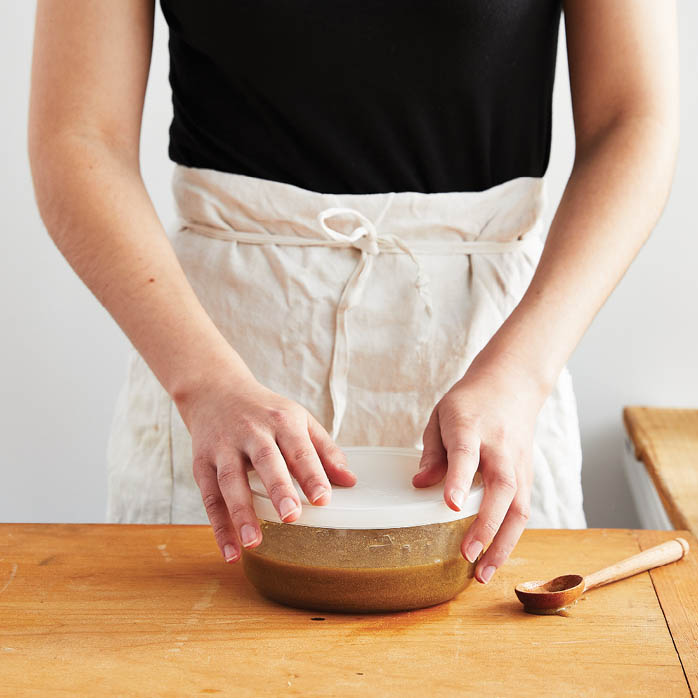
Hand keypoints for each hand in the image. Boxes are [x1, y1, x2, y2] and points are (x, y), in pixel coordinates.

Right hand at [176, 373, 356, 563]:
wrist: (215, 390)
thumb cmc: (264, 411)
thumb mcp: (298, 420)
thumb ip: (324, 450)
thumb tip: (349, 481)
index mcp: (281, 420)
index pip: (299, 448)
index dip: (312, 474)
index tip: (324, 499)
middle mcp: (252, 431)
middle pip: (266, 460)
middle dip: (278, 488)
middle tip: (291, 516)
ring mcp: (224, 447)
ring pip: (232, 480)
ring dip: (241, 512)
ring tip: (254, 542)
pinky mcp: (202, 463)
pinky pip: (209, 497)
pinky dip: (219, 526)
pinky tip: (230, 550)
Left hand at [413, 356, 545, 583]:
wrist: (512, 385)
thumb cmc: (470, 402)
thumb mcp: (441, 415)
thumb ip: (432, 452)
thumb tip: (420, 485)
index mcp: (471, 427)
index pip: (466, 454)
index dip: (459, 479)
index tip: (450, 505)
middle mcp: (500, 447)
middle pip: (501, 487)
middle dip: (486, 524)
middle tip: (467, 554)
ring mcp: (518, 462)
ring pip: (519, 506)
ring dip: (503, 543)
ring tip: (483, 574)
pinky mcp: (528, 475)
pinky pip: (523, 510)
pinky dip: (510, 537)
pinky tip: (495, 558)